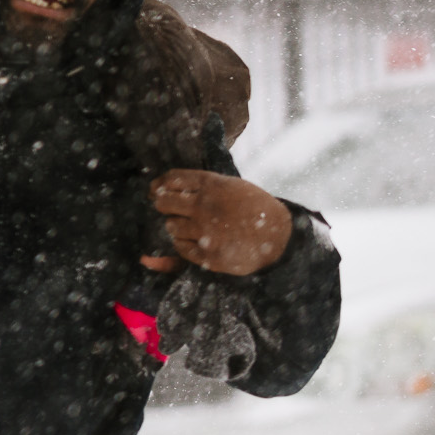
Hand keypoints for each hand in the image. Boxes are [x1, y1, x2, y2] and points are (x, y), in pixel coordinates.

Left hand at [149, 170, 291, 275]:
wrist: (279, 237)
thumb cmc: (253, 208)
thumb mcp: (231, 186)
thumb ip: (202, 186)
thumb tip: (163, 186)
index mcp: (212, 186)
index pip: (172, 179)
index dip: (159, 184)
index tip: (155, 189)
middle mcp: (204, 207)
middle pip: (163, 202)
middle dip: (164, 204)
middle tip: (173, 209)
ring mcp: (205, 232)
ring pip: (171, 226)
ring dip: (178, 226)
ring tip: (197, 227)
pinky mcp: (207, 255)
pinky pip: (180, 247)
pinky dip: (185, 244)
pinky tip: (201, 241)